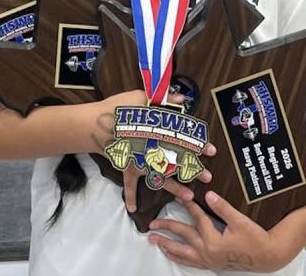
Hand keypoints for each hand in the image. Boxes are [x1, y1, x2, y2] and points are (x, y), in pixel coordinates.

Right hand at [98, 91, 216, 212]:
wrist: (94, 122)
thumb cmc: (116, 108)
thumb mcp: (140, 97)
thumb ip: (163, 98)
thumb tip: (181, 97)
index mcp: (157, 132)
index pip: (183, 138)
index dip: (198, 144)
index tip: (211, 151)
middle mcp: (152, 149)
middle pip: (177, 160)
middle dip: (193, 169)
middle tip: (207, 177)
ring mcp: (140, 160)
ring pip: (161, 176)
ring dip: (175, 187)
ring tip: (189, 196)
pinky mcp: (127, 166)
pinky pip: (129, 184)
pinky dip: (131, 195)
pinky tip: (133, 208)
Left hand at [149, 191, 292, 271]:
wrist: (267, 257)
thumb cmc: (255, 239)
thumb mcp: (240, 221)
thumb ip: (223, 208)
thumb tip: (209, 195)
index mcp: (214, 240)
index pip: (197, 219)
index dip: (188, 206)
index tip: (179, 197)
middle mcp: (208, 252)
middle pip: (183, 237)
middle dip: (167, 229)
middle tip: (152, 224)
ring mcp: (208, 260)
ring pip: (182, 252)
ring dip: (167, 246)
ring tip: (154, 241)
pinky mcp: (212, 264)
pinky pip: (190, 262)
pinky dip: (178, 257)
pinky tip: (171, 254)